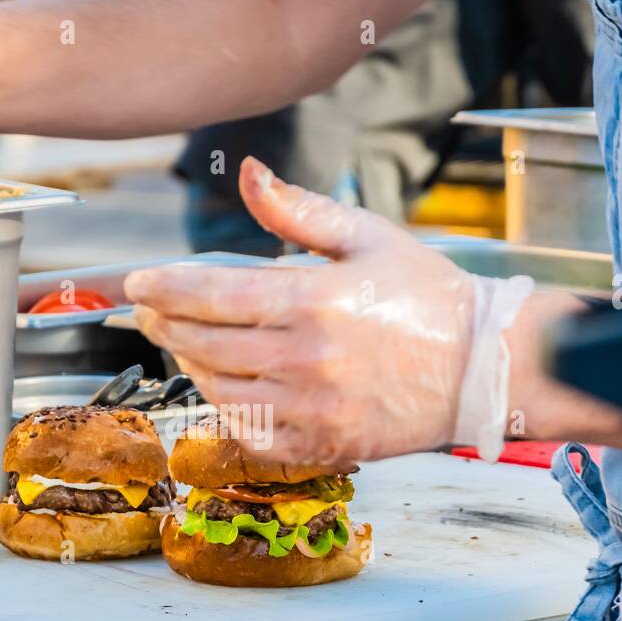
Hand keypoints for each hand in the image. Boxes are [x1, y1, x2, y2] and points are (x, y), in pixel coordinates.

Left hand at [127, 157, 478, 463]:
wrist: (483, 367)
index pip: (212, 295)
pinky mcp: (323, 445)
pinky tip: (225, 390)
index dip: (164, 289)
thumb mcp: (367, 237)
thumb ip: (299, 212)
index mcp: (313, 300)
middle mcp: (305, 358)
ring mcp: (312, 408)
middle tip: (150, 313)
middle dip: (166, 326)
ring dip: (193, 366)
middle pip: (205, 345)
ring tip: (188, 346)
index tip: (138, 285)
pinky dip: (227, 413)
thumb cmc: (428, 298)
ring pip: (220, 392)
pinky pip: (252, 435)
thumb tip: (252, 175)